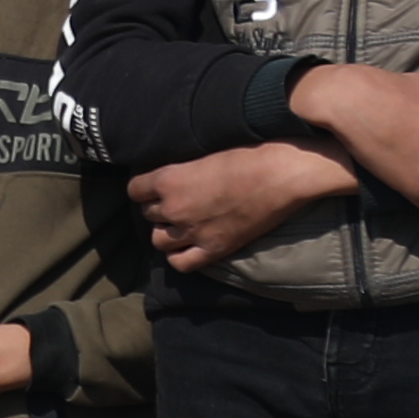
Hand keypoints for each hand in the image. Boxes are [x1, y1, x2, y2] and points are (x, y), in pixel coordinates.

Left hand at [134, 139, 356, 271]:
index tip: (156, 186)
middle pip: (148, 214)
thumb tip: (175, 176)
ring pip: (159, 240)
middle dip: (159, 208)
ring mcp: (193, 231)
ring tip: (182, 224)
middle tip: (178, 202)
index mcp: (169, 179)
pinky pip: (181, 263)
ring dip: (167, 232)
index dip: (145, 188)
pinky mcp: (215, 249)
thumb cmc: (250, 154)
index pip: (135, 190)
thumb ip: (184, 170)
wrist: (283, 174)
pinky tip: (188, 247)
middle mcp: (175, 208)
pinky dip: (180, 257)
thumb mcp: (206, 155)